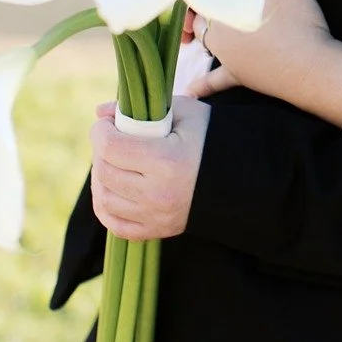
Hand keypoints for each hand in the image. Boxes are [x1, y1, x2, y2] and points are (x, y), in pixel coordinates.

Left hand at [90, 95, 210, 239]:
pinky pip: (115, 225)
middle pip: (105, 172)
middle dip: (100, 152)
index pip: (111, 147)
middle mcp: (158, 193)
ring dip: (101, 177)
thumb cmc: (211, 138)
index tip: (106, 124)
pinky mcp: (157, 231)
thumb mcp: (184, 113)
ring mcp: (157, 216)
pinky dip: (106, 207)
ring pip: (105, 199)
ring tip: (112, 162)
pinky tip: (113, 189)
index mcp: (166, 161)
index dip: (100, 131)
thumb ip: (141, 110)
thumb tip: (101, 112)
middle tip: (111, 140)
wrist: (240, 177)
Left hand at [190, 0, 341, 123]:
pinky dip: (204, 85)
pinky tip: (192, 90)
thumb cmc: (298, 24)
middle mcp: (218, 36)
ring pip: (206, 41)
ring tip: (201, 19)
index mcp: (222, 10)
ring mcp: (228, 58)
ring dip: (202, 30)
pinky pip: (216, 82)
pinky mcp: (242, 77)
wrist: (314, 70)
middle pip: (201, 12)